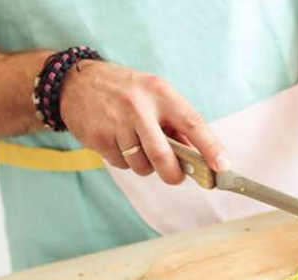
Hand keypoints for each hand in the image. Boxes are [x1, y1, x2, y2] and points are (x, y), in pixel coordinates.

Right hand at [60, 61, 230, 182]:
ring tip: (138, 147)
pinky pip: (121, 164)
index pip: (192, 122)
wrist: (75, 83)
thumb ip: (177, 123)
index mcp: (160, 92)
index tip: (222, 166)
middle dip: (173, 174)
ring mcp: (115, 121)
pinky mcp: (97, 137)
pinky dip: (125, 161)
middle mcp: (138, 106)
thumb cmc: (125, 92)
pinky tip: (118, 143)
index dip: (210, 147)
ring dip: (145, 166)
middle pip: (163, 155)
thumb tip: (200, 156)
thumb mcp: (155, 95)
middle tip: (176, 177)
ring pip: (142, 164)